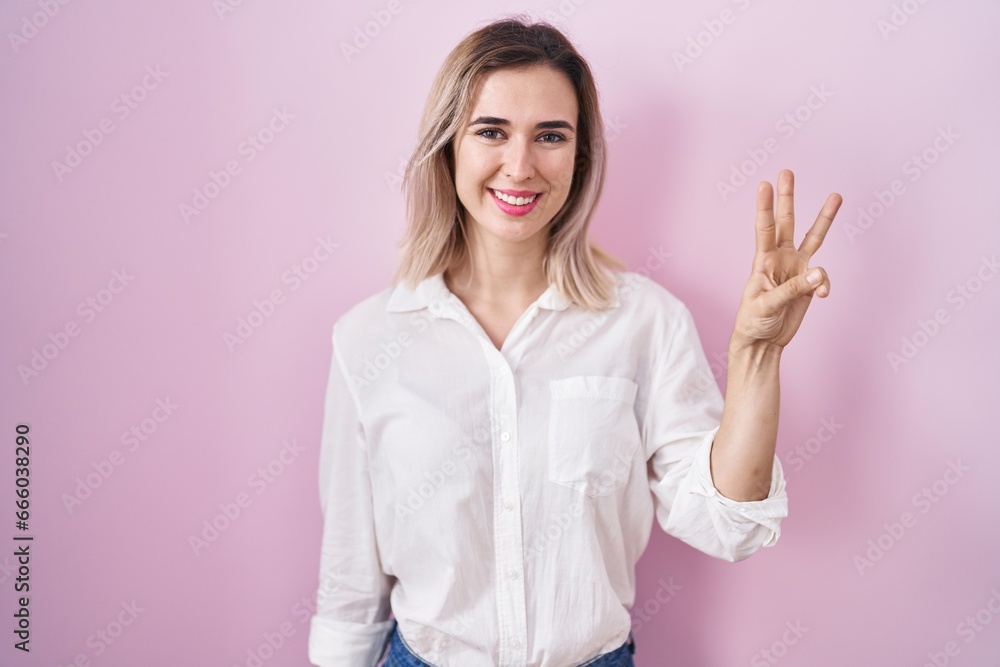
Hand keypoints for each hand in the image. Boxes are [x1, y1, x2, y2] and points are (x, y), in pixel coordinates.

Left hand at [731, 169, 842, 350]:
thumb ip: (794, 288)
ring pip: (813, 238)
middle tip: (787, 172)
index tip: (764, 185)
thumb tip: (819, 274)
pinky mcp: (808, 283)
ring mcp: (796, 269)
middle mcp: (780, 259)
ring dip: (824, 218)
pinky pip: (822, 278)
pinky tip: (821, 295)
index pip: (764, 229)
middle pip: (786, 223)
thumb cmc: (754, 321)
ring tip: (836, 196)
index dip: (765, 207)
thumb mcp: (768, 305)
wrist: (762, 341)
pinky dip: (824, 284)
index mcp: (763, 261)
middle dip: (788, 198)